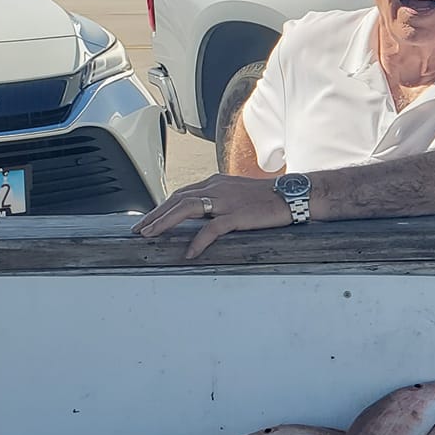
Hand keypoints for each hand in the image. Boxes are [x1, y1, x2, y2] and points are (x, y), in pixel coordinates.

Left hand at [132, 173, 291, 258]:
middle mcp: (217, 187)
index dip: (162, 206)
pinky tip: (189, 252)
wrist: (294, 194)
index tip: (149, 219)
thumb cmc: (270, 196)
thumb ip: (220, 199)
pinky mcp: (238, 215)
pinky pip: (211, 228)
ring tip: (151, 235)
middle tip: (140, 230)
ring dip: (165, 222)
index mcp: (216, 182)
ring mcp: (226, 200)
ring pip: (186, 208)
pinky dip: (198, 240)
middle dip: (155, 215)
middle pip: (177, 199)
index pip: (181, 193)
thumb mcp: (239, 193)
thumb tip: (205, 213)